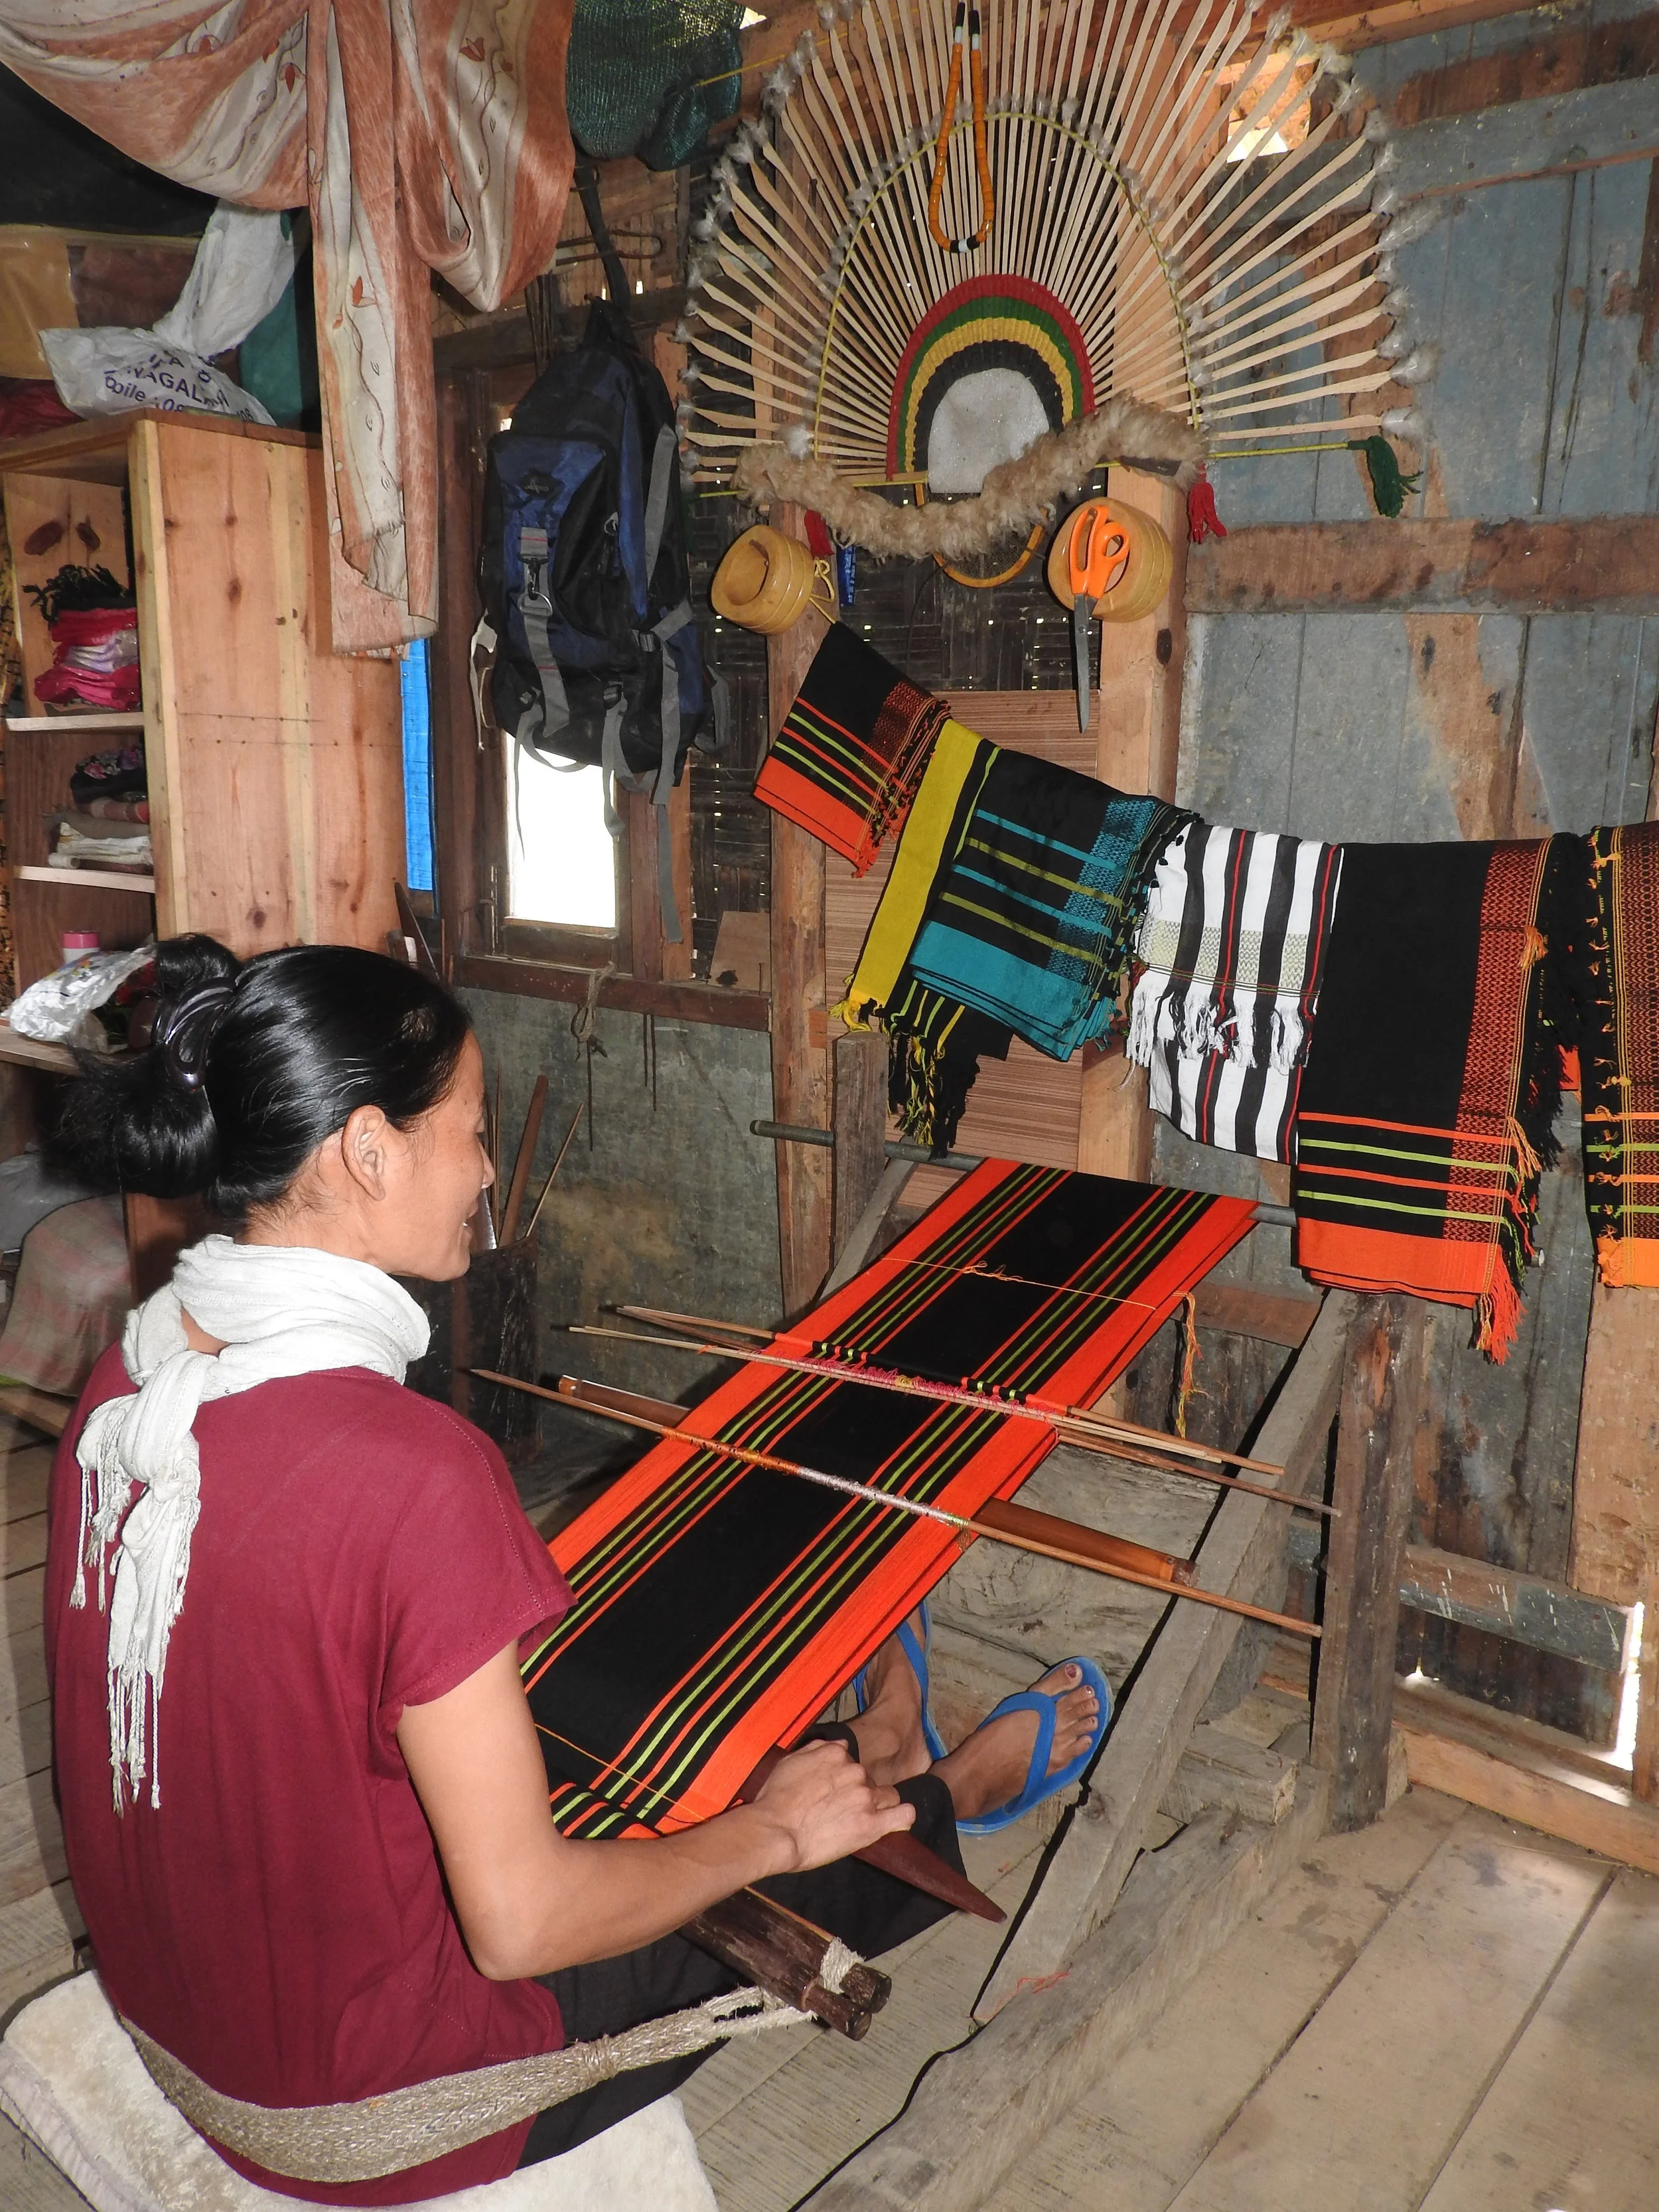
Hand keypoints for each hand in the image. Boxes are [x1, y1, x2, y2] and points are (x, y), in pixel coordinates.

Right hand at [749, 1739, 915, 1874]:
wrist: (774, 1831)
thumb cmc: (775, 1798)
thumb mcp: (791, 1761)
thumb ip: (819, 1748)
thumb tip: (842, 1745)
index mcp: (838, 1753)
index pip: (853, 1762)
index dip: (844, 1779)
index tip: (832, 1793)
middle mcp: (856, 1771)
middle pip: (870, 1780)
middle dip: (860, 1793)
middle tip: (840, 1810)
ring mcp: (866, 1798)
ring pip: (889, 1796)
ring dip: (880, 1805)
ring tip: (862, 1819)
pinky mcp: (871, 1825)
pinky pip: (903, 1816)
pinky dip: (902, 1817)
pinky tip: (895, 1821)